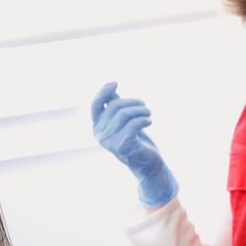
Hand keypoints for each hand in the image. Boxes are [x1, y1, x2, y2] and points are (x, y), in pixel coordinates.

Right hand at [91, 81, 178, 207]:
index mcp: (97, 127)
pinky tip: (149, 121)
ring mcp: (110, 141)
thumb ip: (115, 105)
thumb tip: (111, 87)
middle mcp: (100, 134)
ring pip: (125, 114)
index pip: (95, 104)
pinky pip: (133, 124)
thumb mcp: (124, 120)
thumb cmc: (136, 139)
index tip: (115, 83)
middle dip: (132, 102)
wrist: (146, 163)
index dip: (103, 91)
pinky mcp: (122, 145)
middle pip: (115, 107)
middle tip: (144, 106)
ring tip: (148, 113)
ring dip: (140, 110)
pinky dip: (144, 119)